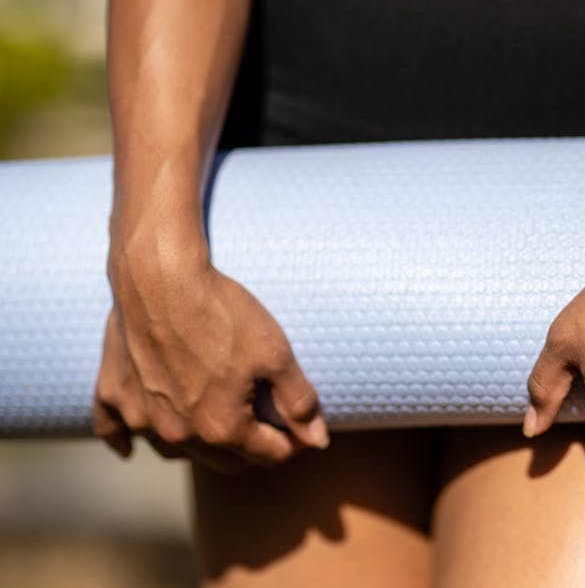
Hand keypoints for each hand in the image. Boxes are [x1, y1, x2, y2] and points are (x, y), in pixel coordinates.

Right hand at [92, 239, 328, 472]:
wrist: (161, 276)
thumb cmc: (224, 313)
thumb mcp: (276, 354)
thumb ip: (299, 402)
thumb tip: (318, 441)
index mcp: (223, 428)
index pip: (270, 455)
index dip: (293, 442)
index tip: (301, 427)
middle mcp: (179, 434)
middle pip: (225, 461)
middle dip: (251, 449)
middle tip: (266, 425)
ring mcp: (141, 417)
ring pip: (176, 452)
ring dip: (198, 445)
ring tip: (215, 424)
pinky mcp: (113, 393)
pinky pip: (114, 431)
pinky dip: (125, 440)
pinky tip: (130, 448)